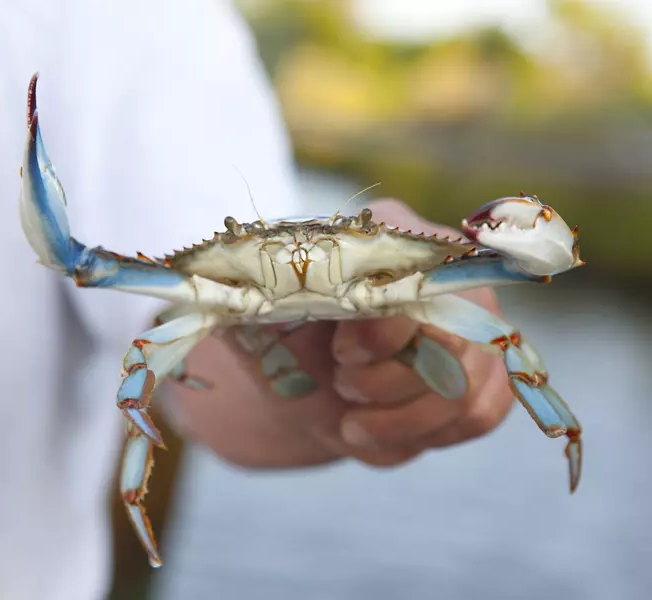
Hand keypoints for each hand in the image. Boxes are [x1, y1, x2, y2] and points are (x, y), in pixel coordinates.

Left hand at [169, 199, 515, 470]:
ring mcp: (476, 322)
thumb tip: (222, 289)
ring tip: (351, 420)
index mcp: (387, 237)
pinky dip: (421, 435)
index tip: (340, 354)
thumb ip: (246, 296)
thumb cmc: (280, 344)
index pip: (418, 284)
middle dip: (389, 382)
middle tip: (343, 386)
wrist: (305, 388)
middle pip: (454, 341)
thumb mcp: (254, 316)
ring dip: (399, 420)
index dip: (382, 333)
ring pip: (465, 389)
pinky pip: (478, 413)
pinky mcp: (486, 373)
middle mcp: (445, 272)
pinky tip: (378, 429)